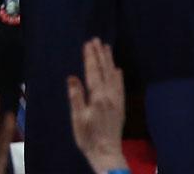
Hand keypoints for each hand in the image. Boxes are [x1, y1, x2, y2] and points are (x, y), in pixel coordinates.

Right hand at [66, 39, 127, 173]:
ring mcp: (116, 101)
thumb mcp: (77, 118)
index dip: (90, 57)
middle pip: (104, 71)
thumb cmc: (87, 136)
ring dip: (109, 62)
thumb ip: (76, 96)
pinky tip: (118, 70)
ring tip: (107, 49)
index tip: (88, 44)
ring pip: (114, 77)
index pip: (93, 72)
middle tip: (98, 40)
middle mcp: (109, 96)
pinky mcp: (120, 107)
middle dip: (100, 55)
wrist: (106, 153)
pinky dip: (118, 76)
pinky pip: (120, 87)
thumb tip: (73, 77)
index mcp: (97, 97)